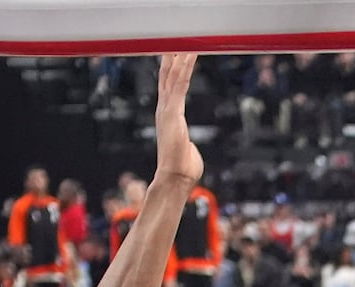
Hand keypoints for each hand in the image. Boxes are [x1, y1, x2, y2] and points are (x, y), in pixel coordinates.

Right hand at [154, 54, 203, 184]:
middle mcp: (164, 110)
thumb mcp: (187, 150)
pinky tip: (189, 54)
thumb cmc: (183, 169)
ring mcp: (167, 110)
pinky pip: (181, 84)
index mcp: (168, 117)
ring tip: (185, 41)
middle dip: (171, 59)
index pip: (169, 89)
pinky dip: (185, 68)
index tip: (174, 57)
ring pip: (173, 77)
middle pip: (167, 78)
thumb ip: (188, 144)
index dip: (171, 71)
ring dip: (179, 58)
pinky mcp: (173, 112)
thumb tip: (190, 147)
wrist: (175, 178)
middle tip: (174, 39)